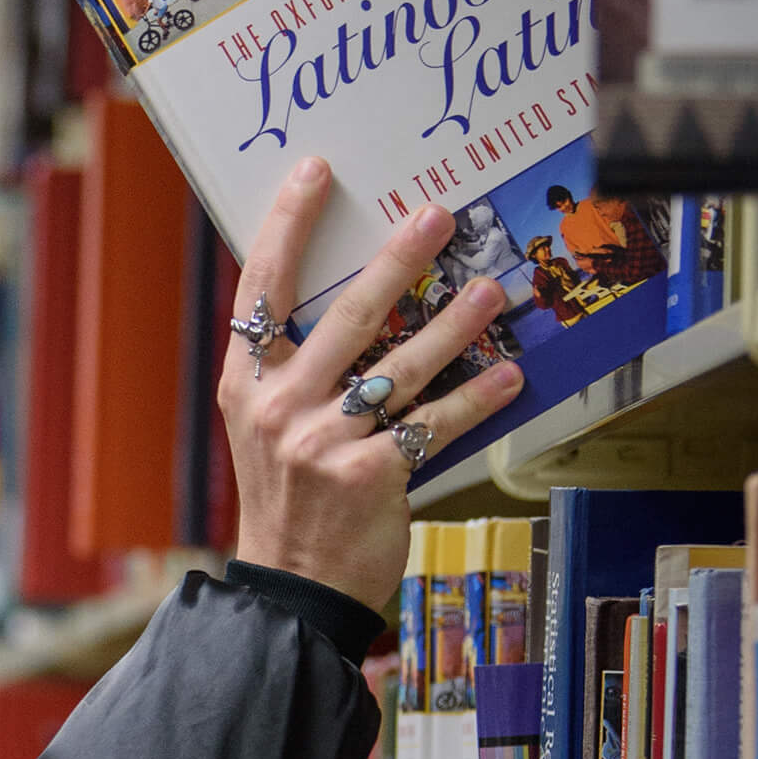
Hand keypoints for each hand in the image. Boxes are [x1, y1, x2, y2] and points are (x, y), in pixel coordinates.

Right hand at [219, 157, 523, 610]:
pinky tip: (510, 375)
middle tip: (437, 215)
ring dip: (456, 324)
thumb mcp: (267, 429)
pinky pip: (434, 424)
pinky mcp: (370, 475)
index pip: (261, 292)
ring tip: (493, 291)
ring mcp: (323, 443)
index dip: (286, 228)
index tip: (315, 174)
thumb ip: (296, 371)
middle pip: (346, 318)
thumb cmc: (287, 499)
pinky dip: (477, 398)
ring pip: (401, 366)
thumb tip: (359, 302)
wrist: (291, 584)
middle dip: (397, 261)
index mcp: (246, 388)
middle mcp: (280, 409)